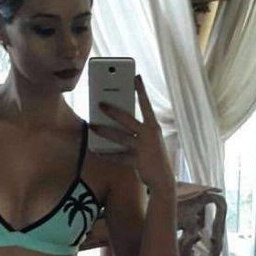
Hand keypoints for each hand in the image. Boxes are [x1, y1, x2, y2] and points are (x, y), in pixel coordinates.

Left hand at [91, 75, 174, 190]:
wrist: (163, 178)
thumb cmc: (153, 155)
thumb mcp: (149, 139)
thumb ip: (137, 129)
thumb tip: (116, 121)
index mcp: (154, 126)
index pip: (146, 104)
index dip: (141, 90)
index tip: (135, 76)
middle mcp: (149, 135)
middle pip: (128, 119)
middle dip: (112, 111)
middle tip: (99, 103)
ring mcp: (143, 148)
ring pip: (119, 137)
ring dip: (104, 131)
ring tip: (92, 126)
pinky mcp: (137, 161)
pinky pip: (118, 157)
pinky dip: (106, 154)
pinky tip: (96, 150)